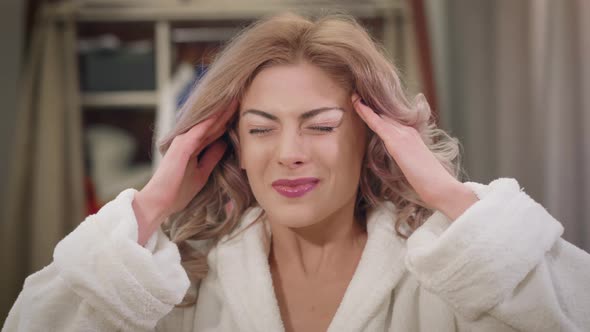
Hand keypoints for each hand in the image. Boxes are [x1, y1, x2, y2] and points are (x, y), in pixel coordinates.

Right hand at [133, 100, 236, 244]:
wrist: (160, 202)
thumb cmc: (177, 191)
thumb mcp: (202, 173)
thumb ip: (212, 158)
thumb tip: (224, 145)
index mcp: (192, 147)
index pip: (214, 131)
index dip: (227, 121)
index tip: (242, 112)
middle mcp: (187, 141)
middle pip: (212, 124)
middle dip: (227, 112)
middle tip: (241, 97)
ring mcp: (183, 141)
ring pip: (207, 123)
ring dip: (221, 111)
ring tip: (236, 99)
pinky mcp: (182, 146)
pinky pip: (199, 130)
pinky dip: (211, 121)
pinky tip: (223, 112)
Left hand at [351, 94, 477, 219]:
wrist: (438, 185)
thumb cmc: (428, 180)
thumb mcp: (414, 163)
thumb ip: (404, 156)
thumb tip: (396, 157)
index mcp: (411, 134)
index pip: (391, 119)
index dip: (378, 111)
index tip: (366, 102)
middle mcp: (407, 130)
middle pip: (385, 113)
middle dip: (371, 104)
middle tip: (356, 93)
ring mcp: (402, 134)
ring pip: (380, 115)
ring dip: (365, 104)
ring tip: (353, 95)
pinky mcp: (397, 142)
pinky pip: (377, 123)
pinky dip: (366, 113)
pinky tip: (357, 104)